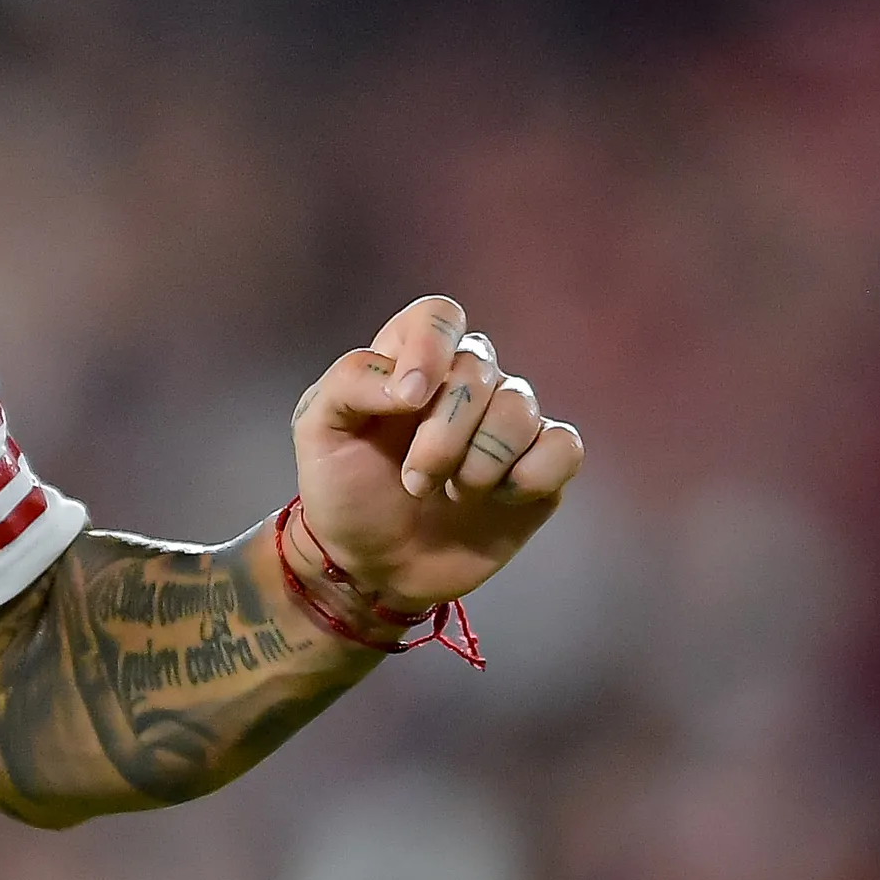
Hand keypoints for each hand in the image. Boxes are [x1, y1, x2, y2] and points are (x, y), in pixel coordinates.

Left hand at [291, 294, 584, 614]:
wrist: (371, 564)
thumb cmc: (343, 489)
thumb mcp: (317, 430)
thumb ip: (351, 381)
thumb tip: (415, 385)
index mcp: (410, 361)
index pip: (440, 316)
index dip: (431, 348)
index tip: (408, 398)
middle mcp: (465, 383)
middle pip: (478, 369)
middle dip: (442, 434)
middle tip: (412, 481)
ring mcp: (506, 425)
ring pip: (520, 408)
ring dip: (478, 462)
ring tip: (449, 493)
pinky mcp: (540, 468)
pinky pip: (563, 447)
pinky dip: (529, 476)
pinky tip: (497, 499)